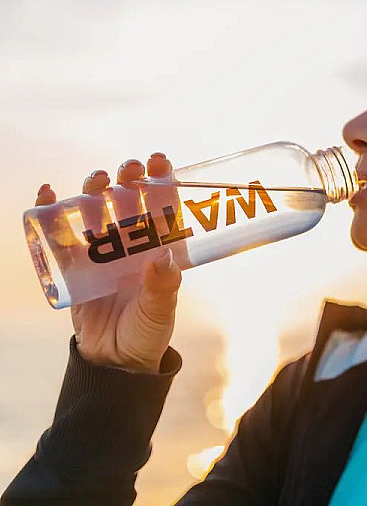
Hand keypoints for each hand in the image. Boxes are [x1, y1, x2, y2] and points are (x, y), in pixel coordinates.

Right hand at [35, 154, 182, 373]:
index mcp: (158, 249)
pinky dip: (49, 211)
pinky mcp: (72, 265)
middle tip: (129, 170)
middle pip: (127, 201)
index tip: (159, 161)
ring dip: (94, 189)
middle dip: (128, 180)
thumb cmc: (147, 332)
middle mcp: (131, 244)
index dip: (161, 180)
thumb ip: (162, 287)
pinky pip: (58, 234)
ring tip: (98, 180)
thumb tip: (161, 258)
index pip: (162, 207)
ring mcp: (100, 251)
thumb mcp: (160, 310)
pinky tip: (47, 193)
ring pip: (95, 210)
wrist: (114, 362)